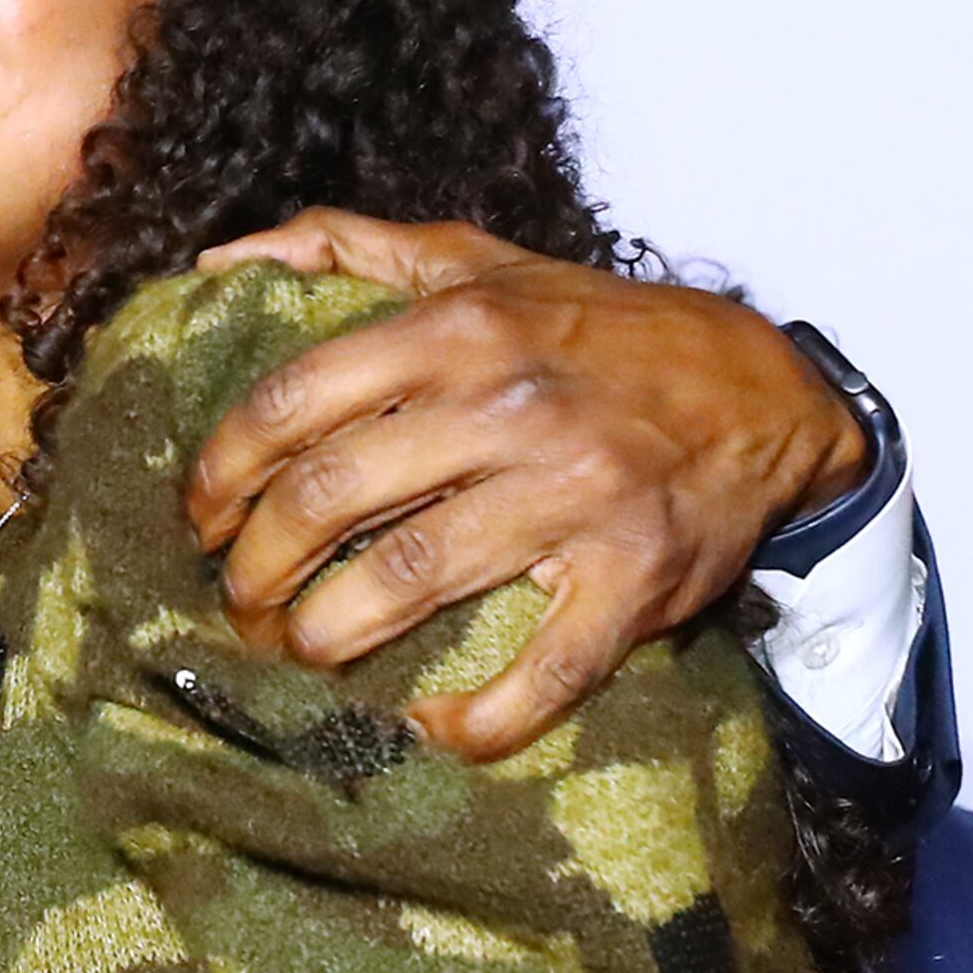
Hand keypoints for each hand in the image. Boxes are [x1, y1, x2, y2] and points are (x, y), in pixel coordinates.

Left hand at [184, 212, 869, 761]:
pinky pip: (540, 671)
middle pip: (327, 496)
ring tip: (297, 652)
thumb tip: (219, 264)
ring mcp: (575, 494)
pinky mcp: (634, 578)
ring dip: (324, 635)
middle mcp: (509, 404)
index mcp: (458, 327)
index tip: (202, 515)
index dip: (221, 471)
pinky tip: (427, 726)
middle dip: (255, 564)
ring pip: (407, 579)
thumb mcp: (480, 261)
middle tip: (238, 598)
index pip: (291, 402)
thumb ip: (349, 246)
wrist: (770, 393)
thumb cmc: (598, 332)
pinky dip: (474, 718)